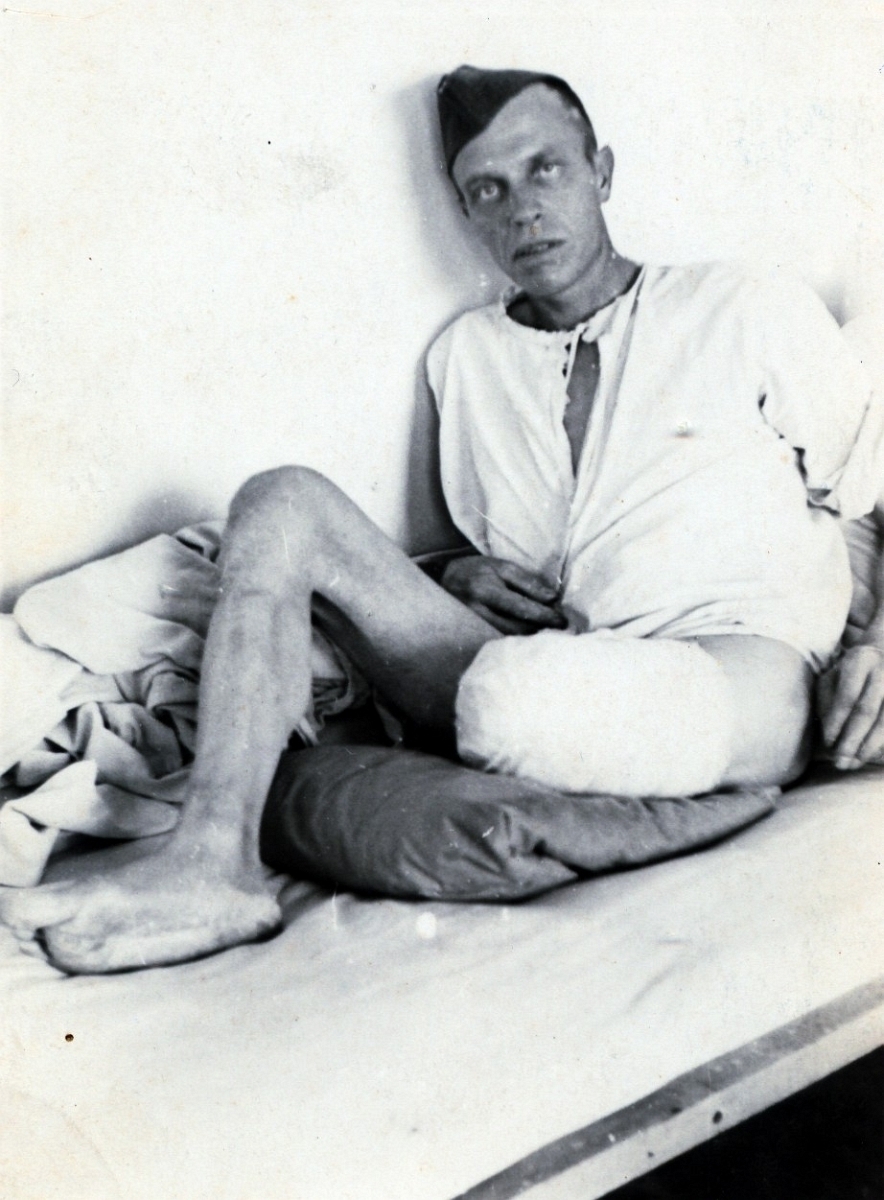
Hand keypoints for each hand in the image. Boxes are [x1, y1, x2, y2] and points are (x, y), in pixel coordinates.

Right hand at [441, 555, 565, 634]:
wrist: (441, 581)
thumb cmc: (475, 571)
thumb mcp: (500, 567)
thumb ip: (526, 581)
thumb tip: (552, 598)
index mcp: (484, 590)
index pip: (521, 607)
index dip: (545, 616)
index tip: (563, 621)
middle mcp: (475, 611)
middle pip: (516, 628)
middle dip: (540, 629)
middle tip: (560, 630)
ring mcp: (469, 627)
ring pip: (507, 639)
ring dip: (529, 637)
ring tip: (546, 633)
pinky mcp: (468, 637)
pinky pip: (497, 642)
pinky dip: (515, 641)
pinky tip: (527, 638)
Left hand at [817, 643, 883, 769]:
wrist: (879, 659)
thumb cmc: (846, 675)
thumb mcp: (830, 681)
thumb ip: (828, 705)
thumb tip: (831, 738)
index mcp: (860, 660)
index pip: (847, 696)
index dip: (837, 721)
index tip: (828, 743)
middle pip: (867, 710)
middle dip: (852, 740)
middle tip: (840, 762)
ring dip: (869, 747)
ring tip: (853, 763)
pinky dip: (882, 744)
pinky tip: (870, 756)